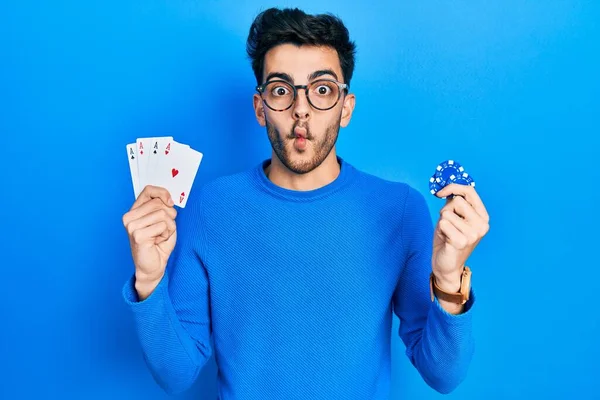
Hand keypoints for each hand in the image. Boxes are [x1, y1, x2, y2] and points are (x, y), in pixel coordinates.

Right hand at [122, 185, 177, 299]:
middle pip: (159, 203)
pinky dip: (167, 234)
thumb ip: (163, 207)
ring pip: (163, 214)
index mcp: (134, 211)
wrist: (153, 267)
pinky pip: (163, 225)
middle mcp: (129, 217)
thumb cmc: (158, 244)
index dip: (162, 193)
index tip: (170, 202)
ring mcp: (132, 226)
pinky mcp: (138, 235)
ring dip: (169, 227)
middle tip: (163, 230)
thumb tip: (168, 199)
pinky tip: (158, 241)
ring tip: (160, 237)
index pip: (148, 190)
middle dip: (169, 216)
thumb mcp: (164, 221)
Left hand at [432, 184, 489, 288]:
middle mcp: (481, 225)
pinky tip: (445, 239)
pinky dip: (440, 230)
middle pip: (456, 200)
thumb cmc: (449, 240)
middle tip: (447, 224)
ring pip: (447, 212)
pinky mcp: (461, 241)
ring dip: (442, 222)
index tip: (441, 192)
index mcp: (482, 217)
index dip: (453, 187)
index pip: (470, 192)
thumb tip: (447, 186)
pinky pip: (443, 223)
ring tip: (447, 233)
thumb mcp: (454, 218)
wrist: (446, 265)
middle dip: (446, 210)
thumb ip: (454, 203)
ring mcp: (473, 234)